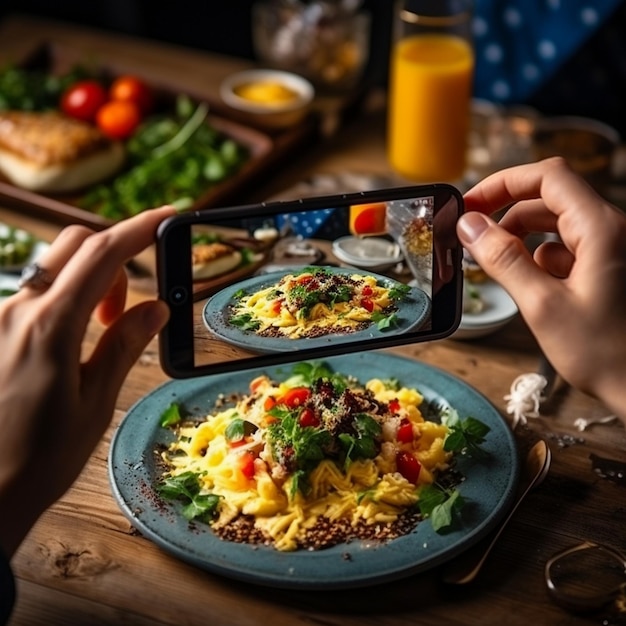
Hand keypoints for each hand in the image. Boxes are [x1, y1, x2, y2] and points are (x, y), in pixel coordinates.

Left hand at [0, 206, 175, 557]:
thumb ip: (123, 346)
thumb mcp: (94, 403)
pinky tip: (69, 342)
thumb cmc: (38, 457)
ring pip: (52, 270)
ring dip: (87, 282)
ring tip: (100, 331)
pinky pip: (33, 295)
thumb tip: (155, 308)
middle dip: (113, 255)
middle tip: (128, 304)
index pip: (102, 255)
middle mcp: (17, 311)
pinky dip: (63, 300)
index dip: (140, 228)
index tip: (169, 216)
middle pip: (74, 246)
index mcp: (50, 327)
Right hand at [457, 157, 625, 418]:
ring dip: (520, 238)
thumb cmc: (606, 354)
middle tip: (471, 234)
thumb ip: (503, 260)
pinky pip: (565, 250)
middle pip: (549, 198)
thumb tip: (470, 225)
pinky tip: (530, 287)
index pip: (547, 177)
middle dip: (506, 212)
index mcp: (601, 229)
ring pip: (554, 225)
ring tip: (494, 265)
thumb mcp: (542, 305)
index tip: (470, 205)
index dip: (503, 183)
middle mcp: (610, 231)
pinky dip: (539, 260)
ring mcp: (610, 249)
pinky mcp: (606, 269)